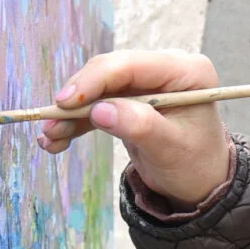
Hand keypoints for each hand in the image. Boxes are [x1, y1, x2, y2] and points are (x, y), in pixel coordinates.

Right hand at [38, 49, 230, 209]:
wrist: (201, 184)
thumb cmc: (195, 166)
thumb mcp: (170, 149)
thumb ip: (139, 126)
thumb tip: (100, 110)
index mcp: (186, 71)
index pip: (131, 64)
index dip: (95, 80)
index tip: (65, 102)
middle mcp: (165, 69)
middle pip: (109, 73)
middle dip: (77, 99)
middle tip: (50, 123)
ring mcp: (147, 83)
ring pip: (97, 89)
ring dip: (70, 114)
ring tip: (49, 138)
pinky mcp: (131, 99)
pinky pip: (97, 105)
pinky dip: (76, 122)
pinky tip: (55, 140)